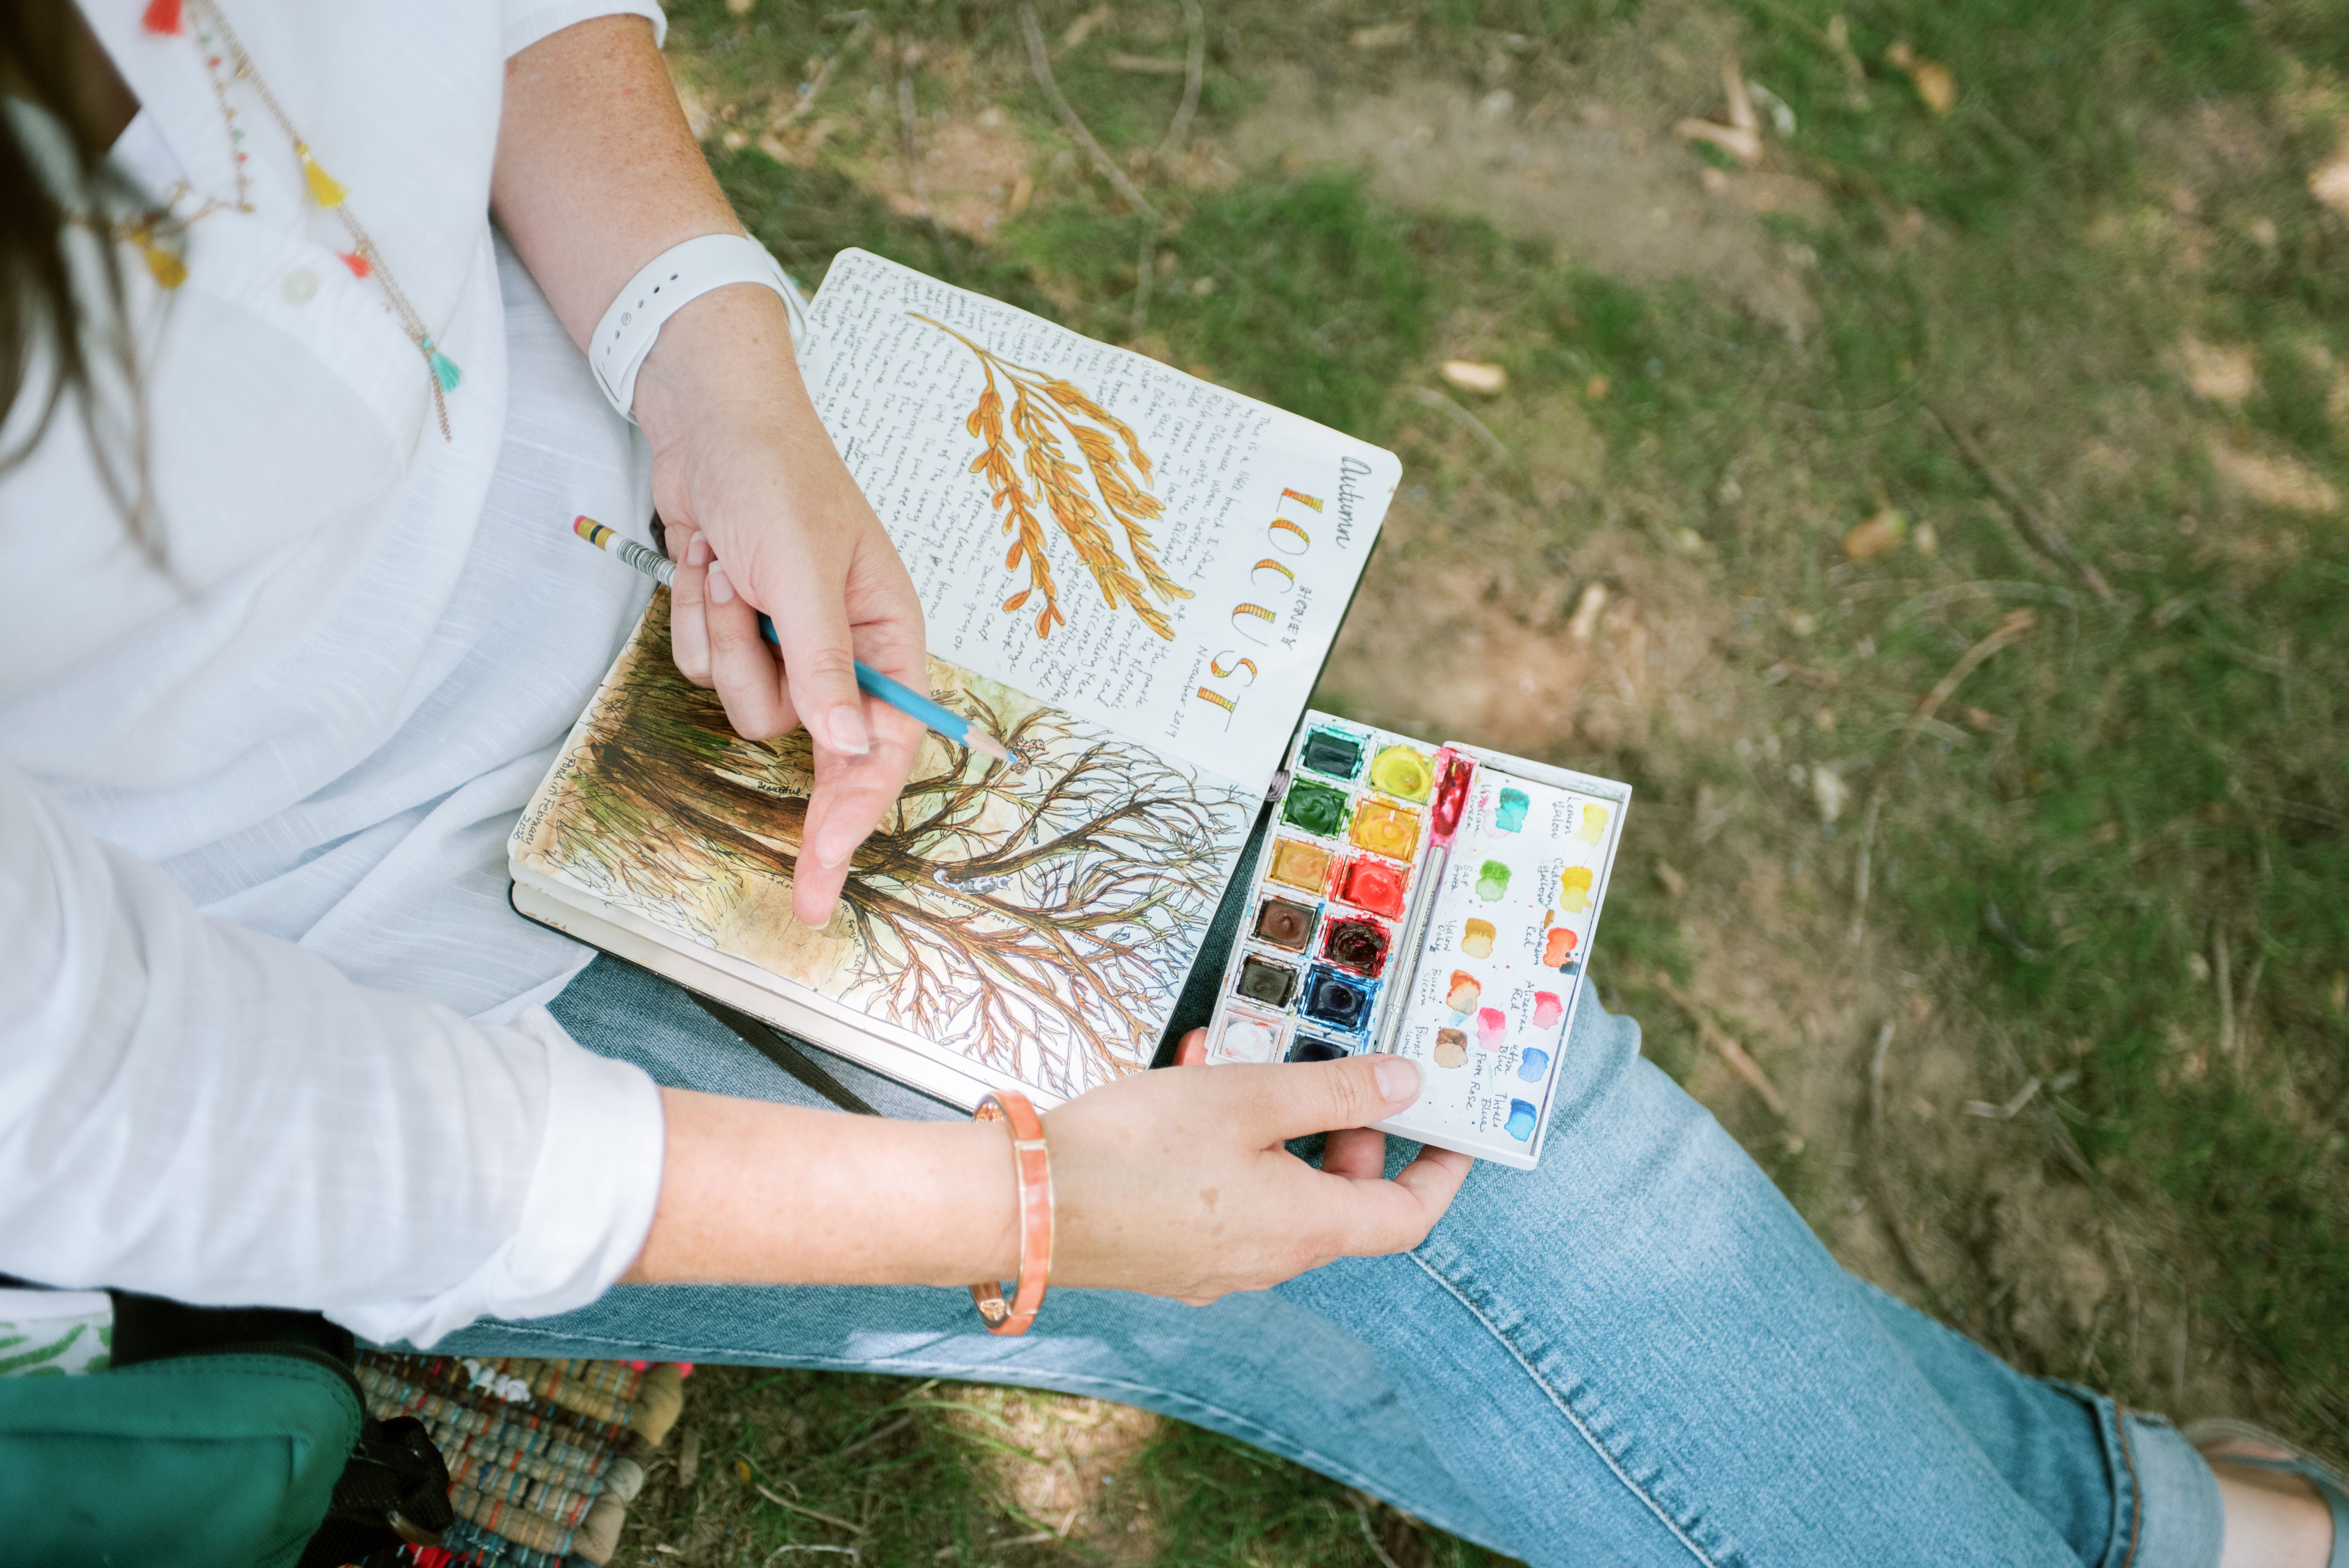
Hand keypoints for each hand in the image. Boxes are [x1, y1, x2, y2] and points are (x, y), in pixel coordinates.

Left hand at [631, 282, 926, 926]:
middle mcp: (845, 646)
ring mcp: (785, 639)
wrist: (705, 414)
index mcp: (889, 631)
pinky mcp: (734, 627)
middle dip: (812, 807)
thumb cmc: (775, 476)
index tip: (836, 872)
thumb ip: (825, 664)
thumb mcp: (805, 574)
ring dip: (727, 649)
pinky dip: (696, 623)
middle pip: (830, 753)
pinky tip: (706, 564)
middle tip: (803, 895)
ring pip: (753, 707)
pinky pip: (705, 669)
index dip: (864, 814)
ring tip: (727, 575)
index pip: (890, 744)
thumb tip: (848, 746)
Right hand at [1039, 1032, 1474, 1302]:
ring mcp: (1215, 1261)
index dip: (1439, 1171)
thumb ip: (1332, 1091)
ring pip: (1276, 1186)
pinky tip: (1186, 1081)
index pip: (1406, 1216)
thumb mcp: (1247, 1098)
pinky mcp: (1169, 1249)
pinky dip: (1224, 1141)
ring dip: (1272, 1121)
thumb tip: (1406, 1088)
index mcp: (1304, 1228)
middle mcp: (1268, 1258)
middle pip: (1341, 1199)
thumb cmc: (1135, 1152)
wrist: (1020, 1205)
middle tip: (1331, 1073)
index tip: (1452, 1129)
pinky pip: (1223, 1193)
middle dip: (1344, 1129)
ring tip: (1237, 1055)